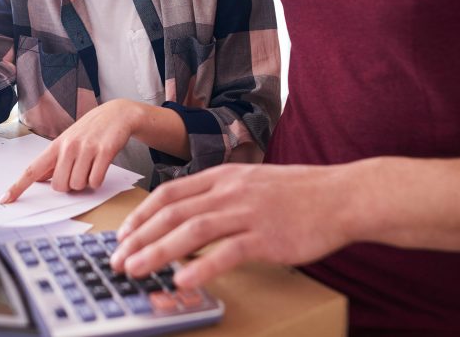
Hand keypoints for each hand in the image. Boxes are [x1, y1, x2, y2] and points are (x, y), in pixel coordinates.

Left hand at [1, 99, 142, 202]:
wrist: (117, 114)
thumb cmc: (91, 129)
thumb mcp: (69, 140)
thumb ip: (55, 160)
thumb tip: (39, 178)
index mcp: (56, 145)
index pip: (32, 169)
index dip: (18, 186)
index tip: (5, 199)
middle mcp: (68, 146)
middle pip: (59, 185)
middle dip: (69, 185)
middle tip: (78, 171)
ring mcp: (86, 148)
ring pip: (78, 185)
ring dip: (85, 182)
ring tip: (91, 166)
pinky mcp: (104, 151)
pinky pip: (95, 181)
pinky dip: (98, 181)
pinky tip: (100, 167)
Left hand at [109, 163, 355, 288]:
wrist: (341, 196)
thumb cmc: (298, 193)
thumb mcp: (252, 182)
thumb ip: (220, 196)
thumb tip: (188, 218)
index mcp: (223, 177)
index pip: (169, 193)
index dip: (142, 214)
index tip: (123, 234)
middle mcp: (230, 191)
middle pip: (172, 212)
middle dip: (139, 237)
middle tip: (118, 259)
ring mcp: (248, 212)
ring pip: (192, 230)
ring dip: (158, 251)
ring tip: (136, 269)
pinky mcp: (268, 237)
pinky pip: (228, 253)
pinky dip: (202, 268)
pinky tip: (183, 281)